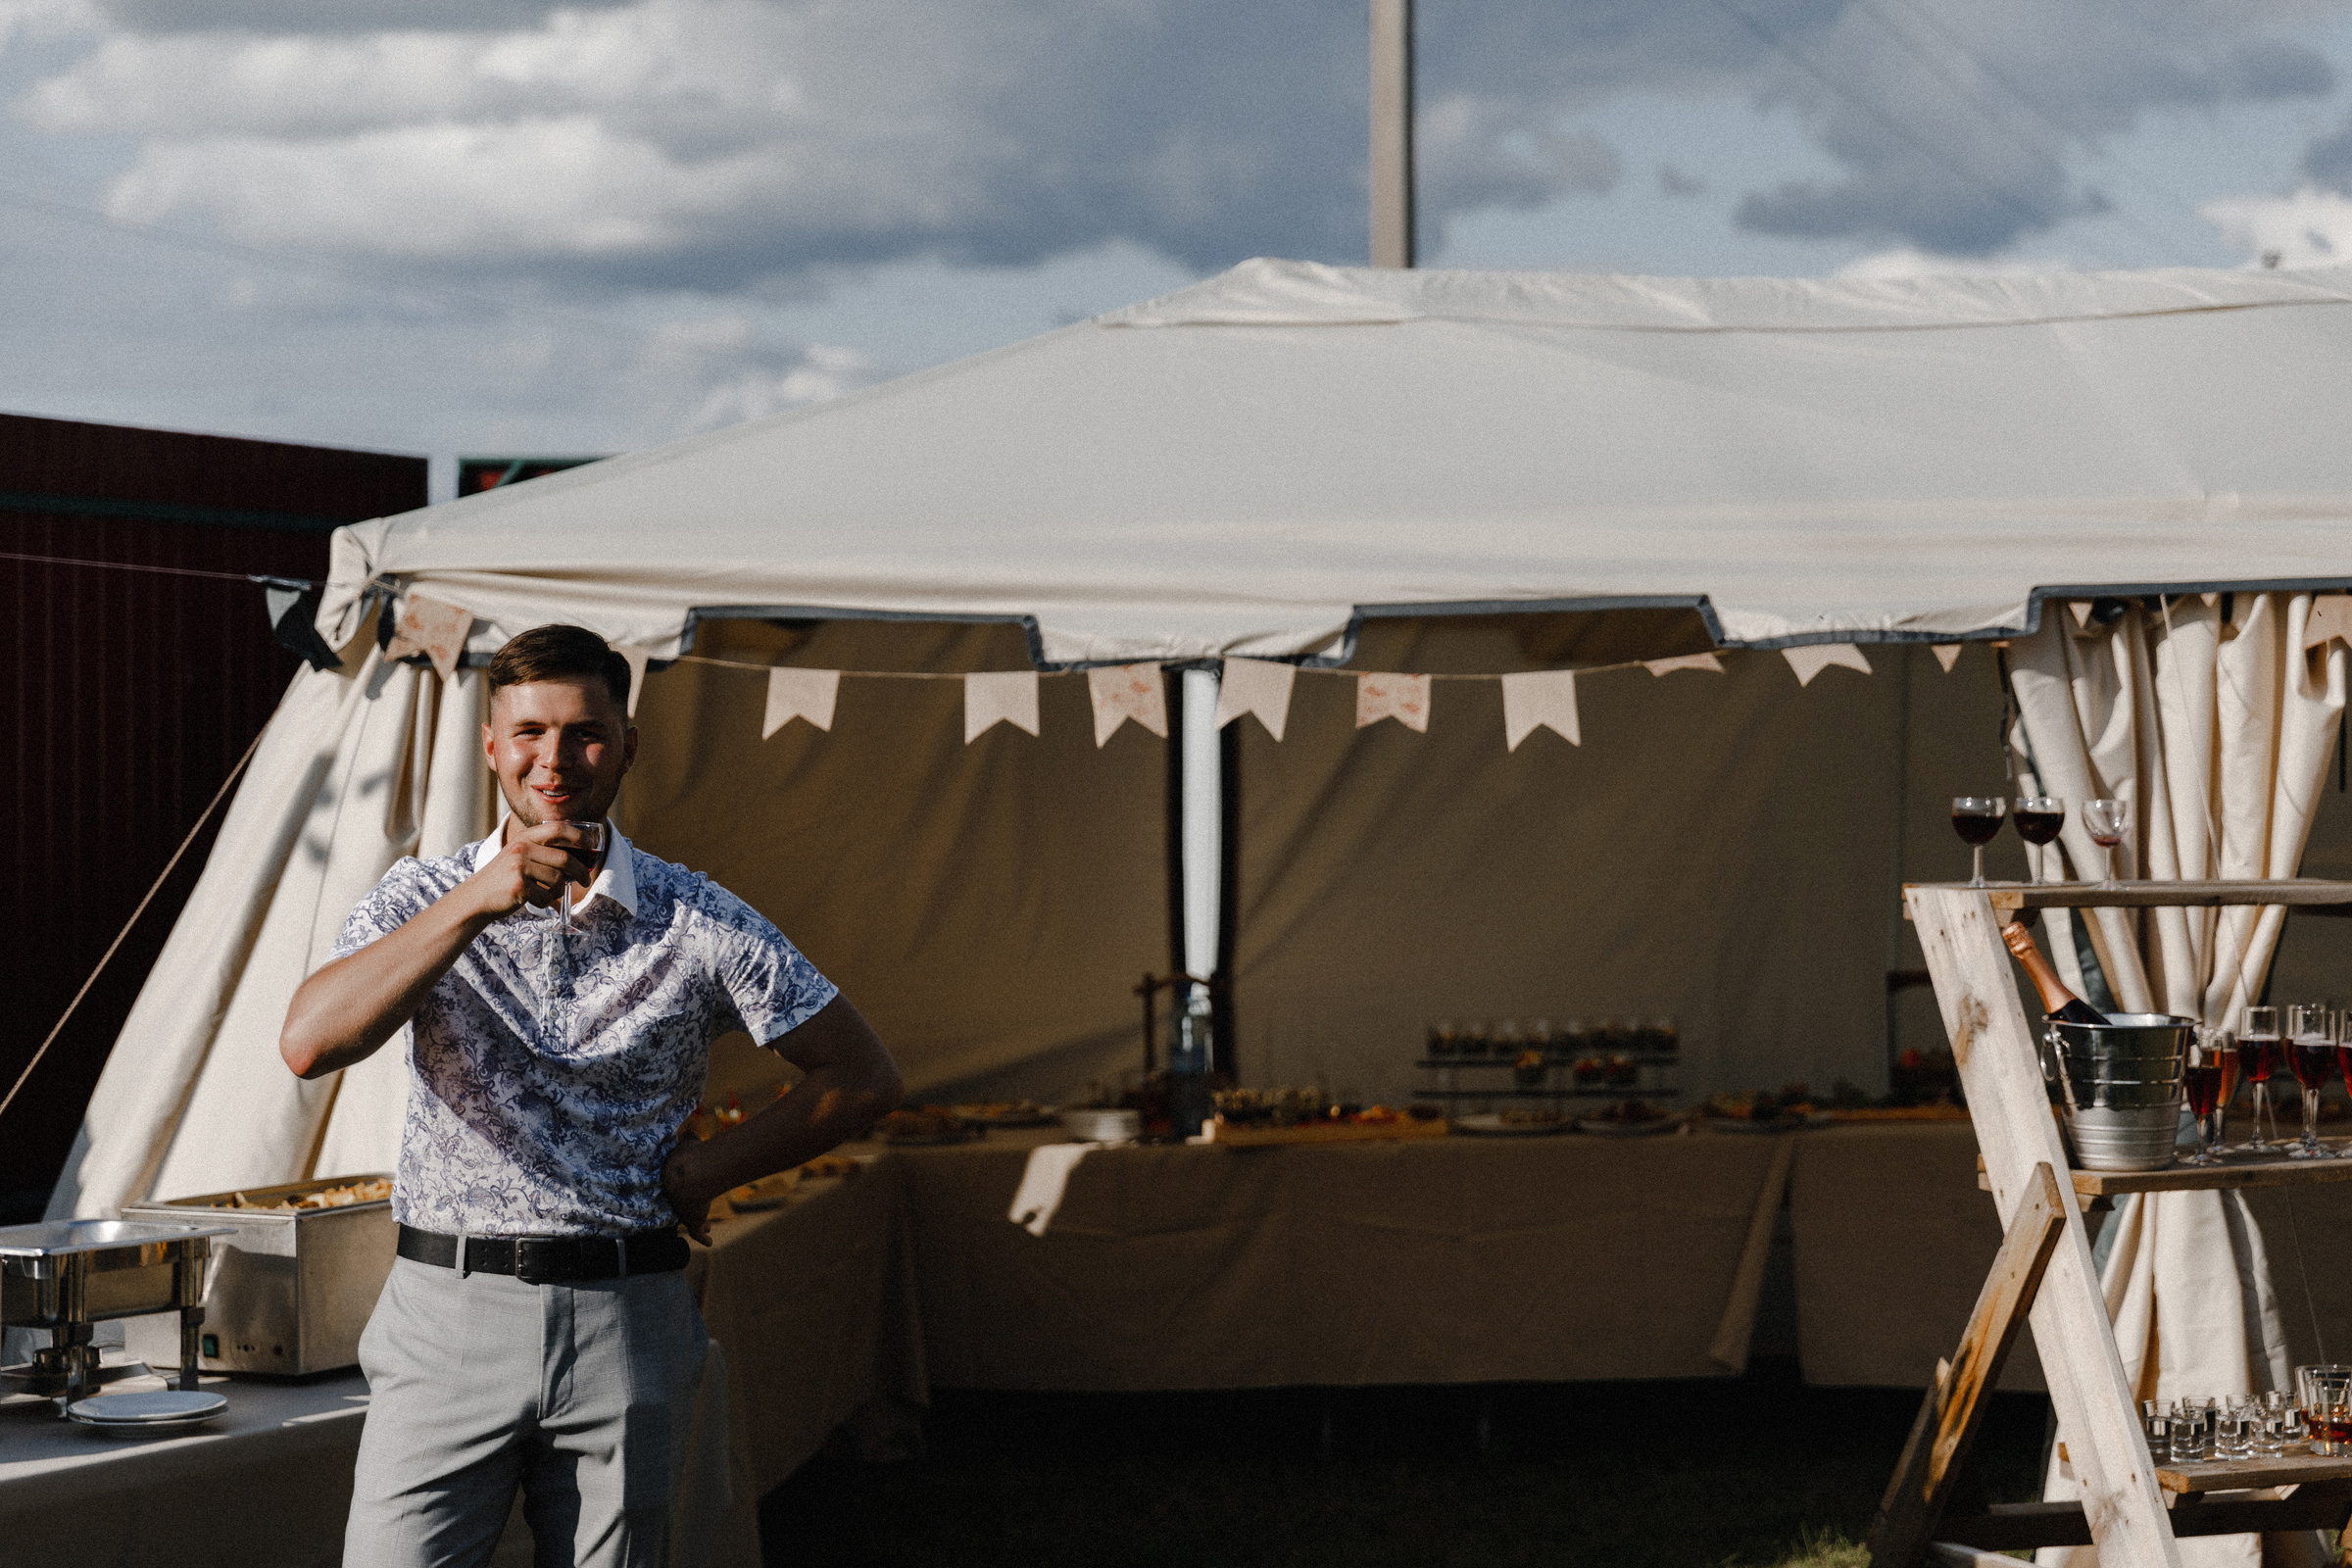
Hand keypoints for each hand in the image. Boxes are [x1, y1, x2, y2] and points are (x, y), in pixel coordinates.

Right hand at [468, 822, 600, 916]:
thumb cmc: (505, 877)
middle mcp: (522, 848)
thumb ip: (543, 847)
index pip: (558, 829)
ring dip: (559, 890)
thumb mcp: (520, 853)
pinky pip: (546, 896)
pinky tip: (534, 899)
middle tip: (585, 880)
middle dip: (580, 872)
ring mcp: (519, 867)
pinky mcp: (519, 886)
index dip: (579, 836)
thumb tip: (581, 843)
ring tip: (547, 892)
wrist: (477, 896)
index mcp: (525, 837)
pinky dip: (545, 901)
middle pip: (565, 859)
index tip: (591, 845)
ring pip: (558, 880)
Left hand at [662, 1136, 716, 1245]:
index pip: (675, 1187)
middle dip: (688, 1206)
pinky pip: (697, 1233)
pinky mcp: (693, 1220)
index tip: (688, 1189)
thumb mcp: (690, 1144)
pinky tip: (709, 1243)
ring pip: (690, 1219)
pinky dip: (703, 1238)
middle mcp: (675, 1198)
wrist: (690, 1175)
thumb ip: (689, 1139)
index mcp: (672, 1181)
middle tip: (694, 1208)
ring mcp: (684, 1210)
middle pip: (680, 1205)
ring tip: (706, 1226)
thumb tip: (690, 1131)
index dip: (681, 1188)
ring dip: (699, 1223)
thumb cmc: (690, 1158)